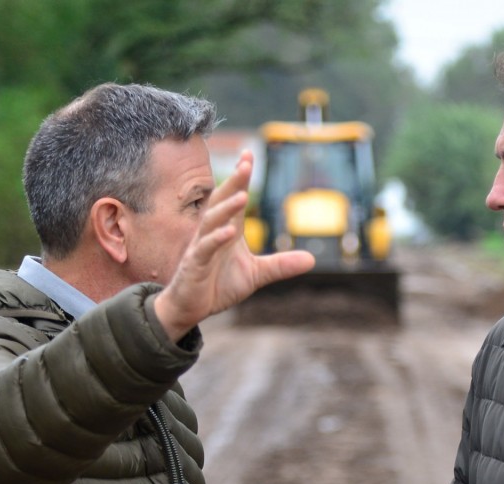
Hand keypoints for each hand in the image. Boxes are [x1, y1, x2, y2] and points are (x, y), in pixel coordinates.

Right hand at [154, 151, 313, 338]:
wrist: (191, 308)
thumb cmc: (219, 285)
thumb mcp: (256, 275)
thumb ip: (280, 265)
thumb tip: (312, 259)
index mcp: (227, 230)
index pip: (234, 198)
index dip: (241, 178)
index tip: (249, 155)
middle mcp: (213, 233)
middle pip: (222, 202)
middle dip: (234, 183)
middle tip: (246, 164)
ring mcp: (201, 247)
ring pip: (212, 221)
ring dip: (226, 208)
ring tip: (242, 196)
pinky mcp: (195, 264)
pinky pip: (205, 248)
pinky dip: (216, 240)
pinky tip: (229, 232)